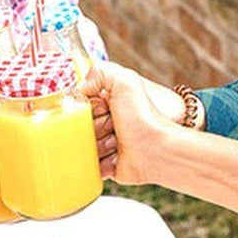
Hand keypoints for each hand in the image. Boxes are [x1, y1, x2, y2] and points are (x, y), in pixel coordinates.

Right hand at [81, 65, 197, 178]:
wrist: (157, 151)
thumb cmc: (144, 118)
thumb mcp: (126, 81)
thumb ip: (101, 72)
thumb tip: (80, 87)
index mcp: (112, 102)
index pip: (83, 102)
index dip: (86, 106)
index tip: (101, 107)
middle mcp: (111, 122)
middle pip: (81, 124)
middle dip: (90, 126)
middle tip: (110, 125)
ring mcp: (109, 145)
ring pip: (84, 145)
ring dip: (92, 145)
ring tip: (114, 142)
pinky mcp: (109, 165)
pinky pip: (90, 165)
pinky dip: (92, 163)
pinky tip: (109, 157)